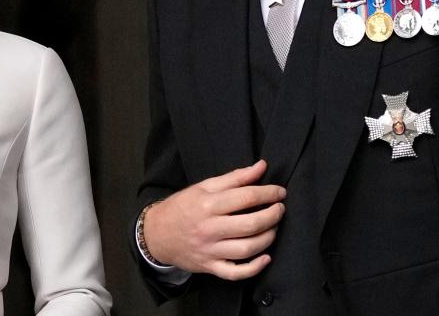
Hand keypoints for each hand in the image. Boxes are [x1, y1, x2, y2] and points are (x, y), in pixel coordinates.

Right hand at [143, 159, 285, 279]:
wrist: (158, 234)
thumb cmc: (183, 207)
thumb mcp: (204, 186)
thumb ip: (235, 177)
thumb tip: (261, 166)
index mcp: (207, 204)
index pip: (246, 197)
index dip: (268, 193)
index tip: (280, 192)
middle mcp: (209, 228)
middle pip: (250, 224)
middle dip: (272, 215)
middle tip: (280, 209)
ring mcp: (210, 250)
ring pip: (247, 249)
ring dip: (268, 238)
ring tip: (273, 227)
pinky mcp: (211, 266)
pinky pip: (236, 273)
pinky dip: (254, 268)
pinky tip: (266, 257)